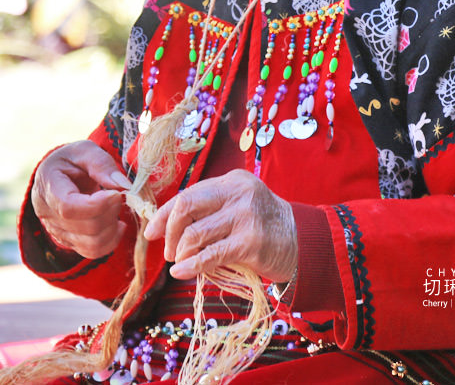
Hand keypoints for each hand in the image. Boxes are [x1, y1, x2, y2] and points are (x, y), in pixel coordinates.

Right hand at [31, 141, 132, 258]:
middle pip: (85, 227)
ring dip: (113, 228)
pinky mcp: (69, 242)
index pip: (68, 207)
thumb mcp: (85, 151)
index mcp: (47, 186)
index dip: (97, 205)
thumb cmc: (73, 160)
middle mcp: (46, 214)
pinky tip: (117, 224)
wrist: (60, 174)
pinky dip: (112, 241)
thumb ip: (101, 164)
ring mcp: (56, 231)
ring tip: (117, 208)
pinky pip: (93, 252)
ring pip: (91, 244)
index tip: (116, 193)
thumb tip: (123, 186)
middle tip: (119, 195)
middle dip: (110, 212)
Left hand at [143, 170, 296, 281]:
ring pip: (195, 233)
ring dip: (181, 252)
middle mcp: (238, 193)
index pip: (188, 193)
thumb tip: (167, 227)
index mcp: (231, 181)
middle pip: (186, 206)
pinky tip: (182, 272)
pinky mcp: (250, 242)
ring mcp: (245, 216)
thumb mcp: (238, 207)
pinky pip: (210, 255)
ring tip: (180, 262)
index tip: (152, 231)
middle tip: (168, 250)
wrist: (303, 242)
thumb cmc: (264, 227)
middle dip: (170, 231)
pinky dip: (191, 266)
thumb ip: (210, 211)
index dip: (165, 213)